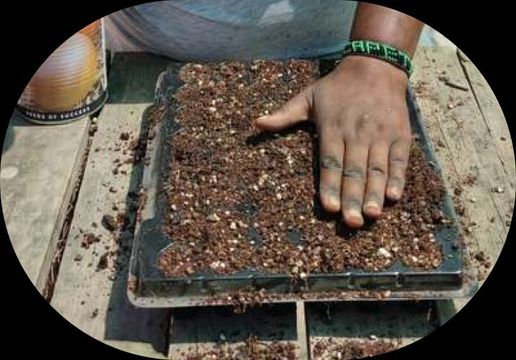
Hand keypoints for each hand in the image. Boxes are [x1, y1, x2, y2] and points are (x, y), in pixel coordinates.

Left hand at [254, 56, 411, 227]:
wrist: (376, 66)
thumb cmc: (336, 87)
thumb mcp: (307, 97)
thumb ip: (284, 114)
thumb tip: (256, 123)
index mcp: (333, 127)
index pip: (330, 162)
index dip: (330, 186)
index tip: (329, 207)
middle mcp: (357, 133)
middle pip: (354, 171)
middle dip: (352, 198)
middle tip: (352, 222)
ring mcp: (380, 135)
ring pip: (377, 169)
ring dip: (374, 193)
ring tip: (372, 214)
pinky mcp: (399, 135)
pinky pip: (398, 160)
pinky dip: (397, 178)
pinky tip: (393, 196)